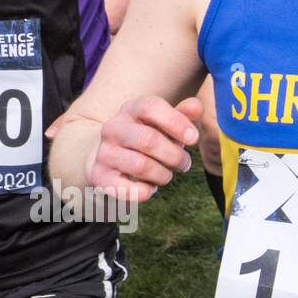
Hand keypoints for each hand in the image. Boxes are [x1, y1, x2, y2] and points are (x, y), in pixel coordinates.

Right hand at [85, 96, 201, 201]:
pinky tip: (149, 186)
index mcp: (129, 110)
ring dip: (164, 175)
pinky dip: (147, 191)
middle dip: (175, 156)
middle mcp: (112, 128)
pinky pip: (131, 189)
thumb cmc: (145, 138)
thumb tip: (195, 106)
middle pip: (148, 140)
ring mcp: (104, 153)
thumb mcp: (163, 125)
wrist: (106, 157)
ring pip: (141, 166)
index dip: (176, 122)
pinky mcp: (101, 177)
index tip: (193, 138)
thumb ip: (182, 115)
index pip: (150, 107)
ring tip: (167, 174)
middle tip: (184, 163)